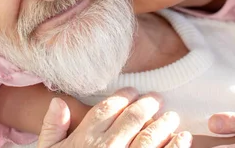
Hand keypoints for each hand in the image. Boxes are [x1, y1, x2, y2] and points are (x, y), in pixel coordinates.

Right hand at [38, 87, 191, 147]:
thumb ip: (52, 129)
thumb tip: (58, 102)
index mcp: (84, 140)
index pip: (107, 109)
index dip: (122, 97)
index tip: (132, 92)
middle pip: (132, 118)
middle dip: (147, 104)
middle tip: (157, 99)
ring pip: (150, 135)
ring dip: (164, 122)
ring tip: (172, 117)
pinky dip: (176, 145)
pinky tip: (182, 138)